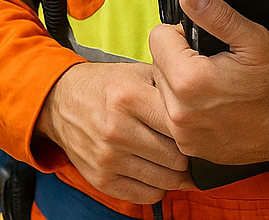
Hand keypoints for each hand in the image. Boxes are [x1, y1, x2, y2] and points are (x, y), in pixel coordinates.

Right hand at [33, 61, 192, 202]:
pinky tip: (157, 170)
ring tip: (177, 159)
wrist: (61, 102)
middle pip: (177, 156)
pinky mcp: (101, 180)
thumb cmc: (107, 86)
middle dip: (189, 153)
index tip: (201, 128)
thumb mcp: (138, 73)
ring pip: (166, 180)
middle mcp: (117, 129)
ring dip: (177, 173)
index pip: (180, 124)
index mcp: (129, 97)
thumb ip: (170, 87)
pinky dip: (159, 187)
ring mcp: (108, 158)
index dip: (196, 127)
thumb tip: (207, 107)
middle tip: (191, 146)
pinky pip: (147, 195)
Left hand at [148, 0, 268, 165]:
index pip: (158, 37)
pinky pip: (173, 117)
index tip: (202, 42)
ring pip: (163, 91)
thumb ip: (216, 14)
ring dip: (179, 83)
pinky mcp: (189, 146)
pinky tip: (212, 104)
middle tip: (212, 63)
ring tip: (212, 83)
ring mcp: (183, 133)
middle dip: (179, 58)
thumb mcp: (253, 40)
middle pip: (158, 64)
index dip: (181, 32)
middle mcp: (180, 112)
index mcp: (190, 81)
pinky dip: (186, 107)